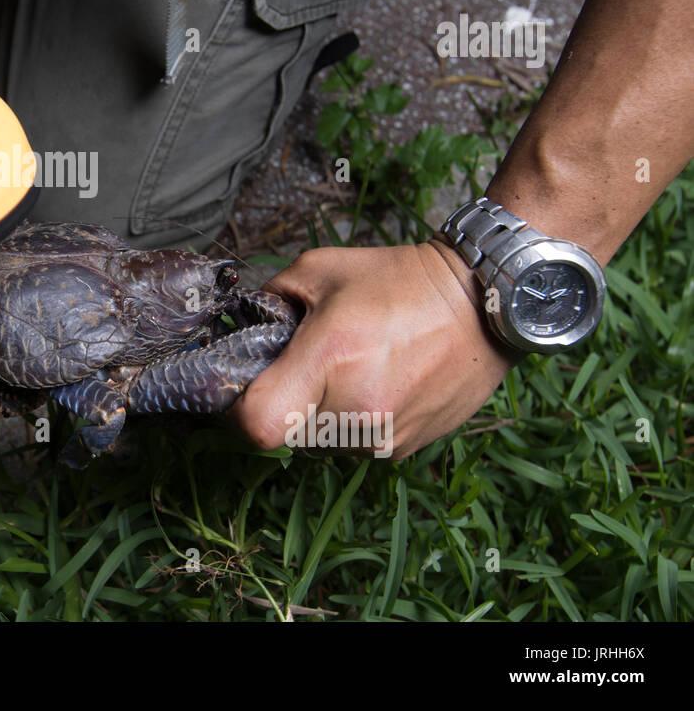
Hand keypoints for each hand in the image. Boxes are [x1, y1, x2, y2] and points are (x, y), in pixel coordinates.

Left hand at [232, 241, 516, 458]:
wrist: (481, 303)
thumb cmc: (398, 280)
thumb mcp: (319, 268)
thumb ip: (268, 299)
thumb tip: (240, 328)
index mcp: (330, 358)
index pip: (256, 424)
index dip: (236, 409)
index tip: (243, 384)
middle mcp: (357, 409)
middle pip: (281, 435)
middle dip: (278, 403)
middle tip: (295, 366)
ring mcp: (383, 436)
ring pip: (314, 445)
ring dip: (312, 414)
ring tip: (340, 370)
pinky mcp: (403, 449)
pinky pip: (349, 445)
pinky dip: (345, 421)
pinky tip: (368, 383)